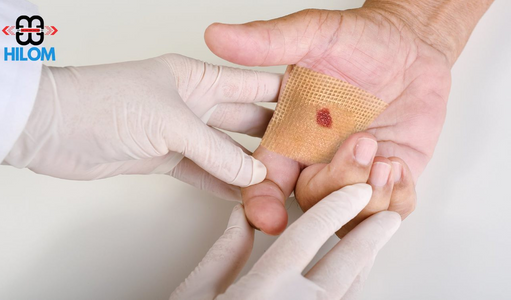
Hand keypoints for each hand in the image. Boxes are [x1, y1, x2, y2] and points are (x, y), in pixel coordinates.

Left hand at [4, 54, 281, 199]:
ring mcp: (179, 131)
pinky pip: (202, 171)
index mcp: (198, 76)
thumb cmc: (105, 103)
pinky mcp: (164, 156)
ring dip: (247, 167)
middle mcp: (192, 101)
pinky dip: (221, 184)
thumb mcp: (171, 122)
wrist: (54, 128)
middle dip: (271, 137)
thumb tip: (253, 174)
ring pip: (224, 150)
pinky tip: (243, 194)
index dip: (282, 96)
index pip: (251, 83)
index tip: (313, 111)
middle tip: (301, 155)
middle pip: (243, 120)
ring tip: (277, 182)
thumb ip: (216, 150)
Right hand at [170, 184, 400, 299]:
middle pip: (344, 268)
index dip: (335, 208)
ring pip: (348, 295)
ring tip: (372, 248)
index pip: (308, 237)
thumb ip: (225, 253)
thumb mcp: (196, 294)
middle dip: (370, 238)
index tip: (354, 192)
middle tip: (389, 218)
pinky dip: (348, 294)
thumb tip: (242, 216)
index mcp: (264, 292)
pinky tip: (350, 284)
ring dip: (364, 268)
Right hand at [205, 8, 450, 232]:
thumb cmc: (362, 41)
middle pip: (310, 203)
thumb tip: (217, 35)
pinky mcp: (386, 178)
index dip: (261, 204)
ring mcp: (352, 172)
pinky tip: (398, 165)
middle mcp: (316, 160)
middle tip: (363, 144)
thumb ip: (266, 41)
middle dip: (336, 185)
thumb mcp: (313, 35)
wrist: (412, 45)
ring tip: (386, 159)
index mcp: (289, 136)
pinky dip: (395, 200)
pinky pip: (388, 213)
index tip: (269, 217)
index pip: (262, 180)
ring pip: (347, 216)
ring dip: (369, 197)